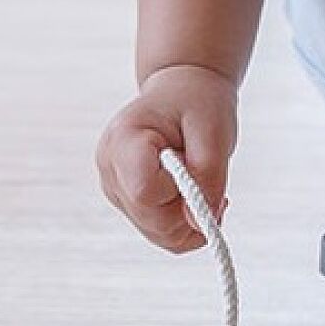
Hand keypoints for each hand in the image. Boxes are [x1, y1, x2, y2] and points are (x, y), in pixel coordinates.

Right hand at [95, 64, 238, 253]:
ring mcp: (116, 190)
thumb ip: (208, 175)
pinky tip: (197, 196)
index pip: (145, 191)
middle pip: (152, 218)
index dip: (178, 189)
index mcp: (123, 140)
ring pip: (157, 233)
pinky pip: (160, 233)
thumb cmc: (197, 102)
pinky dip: (185, 224)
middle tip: (208, 172)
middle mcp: (110, 170)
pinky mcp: (128, 203)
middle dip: (189, 205)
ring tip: (202, 178)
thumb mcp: (214, 129)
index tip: (194, 164)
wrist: (183, 91)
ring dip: (190, 216)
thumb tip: (199, 223)